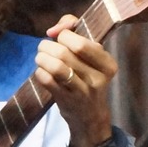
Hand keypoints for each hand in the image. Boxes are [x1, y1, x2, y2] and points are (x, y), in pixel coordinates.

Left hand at [36, 16, 117, 146]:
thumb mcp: (91, 57)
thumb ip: (74, 32)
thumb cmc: (87, 79)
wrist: (90, 117)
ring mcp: (83, 92)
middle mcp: (98, 78)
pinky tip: (41, 72)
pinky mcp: (67, 101)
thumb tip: (54, 29)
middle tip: (43, 48)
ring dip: (42, 58)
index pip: (80, 42)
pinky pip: (47, 80)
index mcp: (107, 63)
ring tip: (40, 58)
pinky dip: (40, 72)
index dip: (63, 34)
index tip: (58, 36)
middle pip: (64, 52)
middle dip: (47, 46)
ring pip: (56, 66)